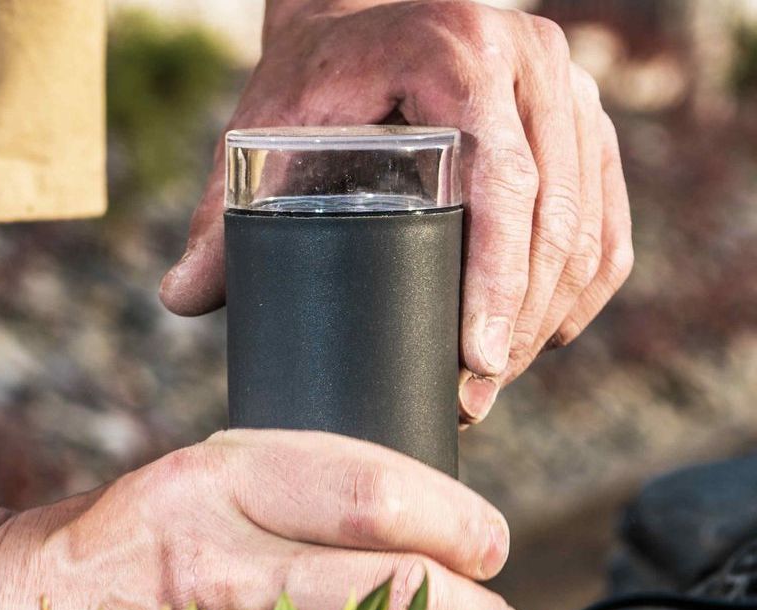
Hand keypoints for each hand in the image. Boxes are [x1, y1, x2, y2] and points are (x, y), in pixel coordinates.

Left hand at [163, 0, 633, 424]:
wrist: (355, 20)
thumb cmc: (307, 78)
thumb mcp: (262, 130)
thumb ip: (224, 213)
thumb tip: (181, 299)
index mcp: (456, 54)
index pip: (501, 180)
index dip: (496, 279)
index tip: (475, 358)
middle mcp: (529, 60)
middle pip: (555, 211)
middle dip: (521, 316)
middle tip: (477, 392)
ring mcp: (567, 85)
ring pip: (589, 218)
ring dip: (552, 309)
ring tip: (498, 378)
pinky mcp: (584, 114)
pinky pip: (607, 210)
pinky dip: (585, 278)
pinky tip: (549, 333)